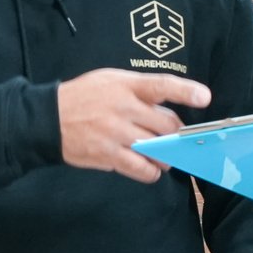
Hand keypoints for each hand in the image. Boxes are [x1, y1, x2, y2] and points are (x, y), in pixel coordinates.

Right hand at [58, 70, 210, 182]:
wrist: (48, 119)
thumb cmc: (83, 97)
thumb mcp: (110, 80)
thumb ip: (138, 91)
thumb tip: (167, 108)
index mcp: (126, 86)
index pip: (161, 85)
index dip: (185, 91)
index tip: (205, 97)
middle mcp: (123, 108)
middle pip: (166, 124)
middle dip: (177, 134)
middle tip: (176, 138)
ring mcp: (116, 133)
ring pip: (157, 149)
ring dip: (167, 156)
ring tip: (165, 157)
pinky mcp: (108, 155)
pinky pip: (140, 168)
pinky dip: (151, 172)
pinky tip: (152, 170)